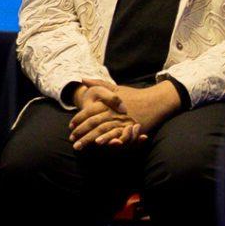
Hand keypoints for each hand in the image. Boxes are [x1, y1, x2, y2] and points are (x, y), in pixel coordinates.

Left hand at [68, 80, 182, 147]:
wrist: (154, 100)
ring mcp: (121, 120)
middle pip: (93, 123)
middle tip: (71, 140)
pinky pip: (116, 135)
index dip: (78, 119)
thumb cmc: (133, 95)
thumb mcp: (115, 88)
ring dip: (90, 139)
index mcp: (107, 103)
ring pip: (102, 130)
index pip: (89, 111)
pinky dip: (108, 139)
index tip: (70, 126)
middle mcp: (113, 111)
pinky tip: (99, 144)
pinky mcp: (129, 128)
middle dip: (81, 132)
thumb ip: (99, 84)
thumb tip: (83, 79)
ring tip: (80, 146)